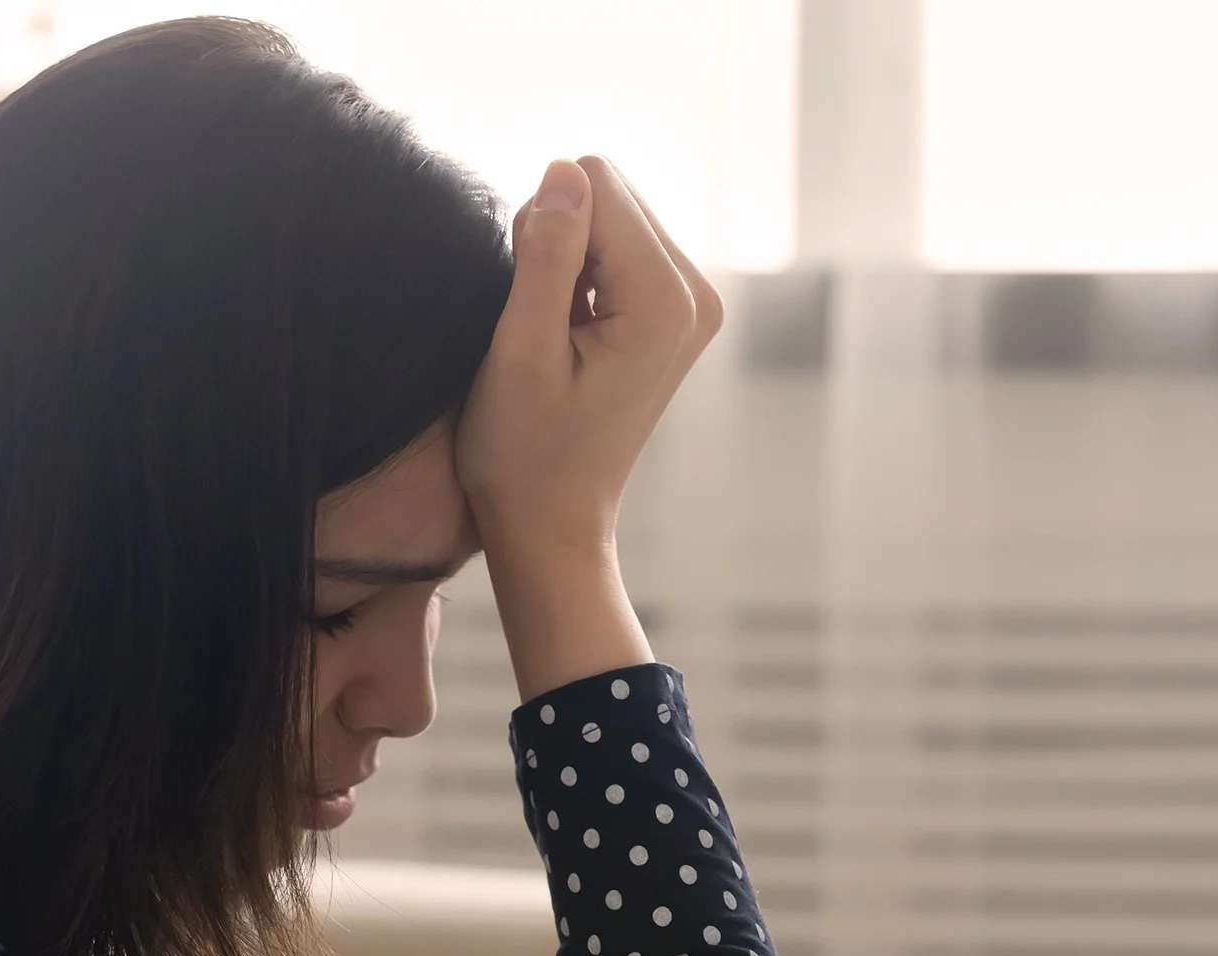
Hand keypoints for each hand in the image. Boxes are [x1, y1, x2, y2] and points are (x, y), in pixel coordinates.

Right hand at [457, 157, 722, 699]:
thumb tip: (564, 170)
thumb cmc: (526, 454)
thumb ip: (546, 255)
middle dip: (557, 244)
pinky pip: (614, 250)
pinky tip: (569, 342)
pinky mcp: (674, 313)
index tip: (534, 309)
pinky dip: (579, 282)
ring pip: (607, 217)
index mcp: (667, 300)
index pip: (594, 183)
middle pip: (607, 194)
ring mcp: (692, 305)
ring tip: (555, 340)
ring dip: (564, 266)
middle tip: (543, 328)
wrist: (553, 522)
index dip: (541, 232)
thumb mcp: (520, 352)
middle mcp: (696, 294)